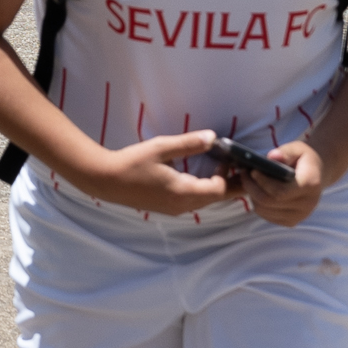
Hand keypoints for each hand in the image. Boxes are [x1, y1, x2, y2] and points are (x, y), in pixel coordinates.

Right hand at [72, 132, 243, 223]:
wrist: (106, 181)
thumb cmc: (132, 162)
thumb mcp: (162, 148)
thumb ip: (189, 144)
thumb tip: (213, 137)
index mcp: (182, 192)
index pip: (218, 189)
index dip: (227, 175)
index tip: (227, 157)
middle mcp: (182, 205)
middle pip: (216, 198)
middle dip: (230, 184)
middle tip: (241, 168)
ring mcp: (174, 209)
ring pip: (205, 201)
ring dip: (216, 187)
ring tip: (224, 168)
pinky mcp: (168, 208)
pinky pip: (194, 202)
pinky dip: (203, 190)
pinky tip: (200, 175)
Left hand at [230, 139, 328, 227]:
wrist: (316, 174)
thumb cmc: (303, 159)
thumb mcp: (297, 148)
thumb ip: (285, 152)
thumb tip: (271, 157)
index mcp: (310, 185)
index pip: (280, 191)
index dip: (263, 182)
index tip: (252, 170)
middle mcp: (307, 204)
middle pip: (270, 202)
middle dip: (252, 188)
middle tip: (244, 174)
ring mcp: (300, 216)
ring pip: (265, 211)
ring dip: (252, 196)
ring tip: (249, 182)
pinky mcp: (292, 222)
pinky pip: (267, 216)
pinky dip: (258, 204)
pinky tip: (257, 191)